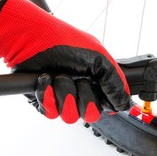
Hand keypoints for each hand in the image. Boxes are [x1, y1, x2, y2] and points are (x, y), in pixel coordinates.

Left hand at [0, 0, 129, 123]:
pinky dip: (48, 95)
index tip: (100, 89)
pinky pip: (50, 112)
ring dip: (65, 94)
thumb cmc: (64, 42)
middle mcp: (79, 91)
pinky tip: (47, 80)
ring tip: (59, 76)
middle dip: (84, 97)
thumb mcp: (99, 59)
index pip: (106, 106)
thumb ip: (115, 83)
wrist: (32, 39)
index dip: (104, 102)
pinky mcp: (44, 100)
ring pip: (70, 116)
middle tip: (79, 80)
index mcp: (95, 82)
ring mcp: (61, 97)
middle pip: (89, 114)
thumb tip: (124, 104)